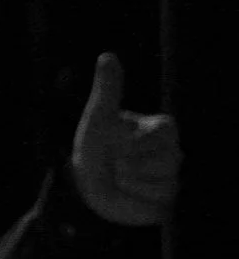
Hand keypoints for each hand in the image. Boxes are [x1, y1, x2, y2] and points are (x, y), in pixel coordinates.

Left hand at [70, 53, 181, 225]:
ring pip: (161, 183)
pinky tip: (126, 192)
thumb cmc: (96, 145)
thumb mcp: (99, 116)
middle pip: (166, 160)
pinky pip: (156, 203)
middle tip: (117, 160)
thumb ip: (108, 89)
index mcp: (160, 129)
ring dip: (130, 181)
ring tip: (120, 175)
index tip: (120, 140)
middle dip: (131, 162)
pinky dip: (134, 198)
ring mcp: (171, 178)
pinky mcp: (166, 202)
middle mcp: (170, 152)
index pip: (166, 131)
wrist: (87, 183)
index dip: (139, 140)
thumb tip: (107, 55)